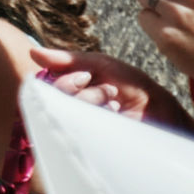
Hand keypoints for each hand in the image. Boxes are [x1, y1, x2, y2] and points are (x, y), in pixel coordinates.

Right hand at [28, 45, 168, 120]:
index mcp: (67, 90)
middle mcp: (67, 109)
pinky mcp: (87, 141)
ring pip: (66, 112)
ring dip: (95, 101)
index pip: (46, 87)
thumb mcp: (101, 65)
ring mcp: (76, 126)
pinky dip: (101, 116)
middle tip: (107, 91)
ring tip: (115, 104)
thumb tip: (33, 52)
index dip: (65, 81)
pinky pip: (79, 128)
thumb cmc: (132, 86)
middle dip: (84, 92)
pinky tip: (116, 116)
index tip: (86, 76)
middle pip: (54, 100)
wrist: (160, 109)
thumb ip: (68, 59)